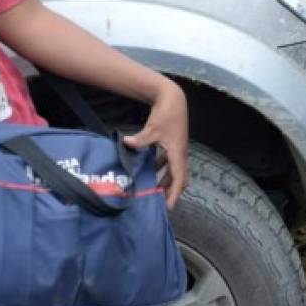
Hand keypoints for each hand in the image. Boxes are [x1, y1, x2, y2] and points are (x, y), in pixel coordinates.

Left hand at [122, 82, 188, 208]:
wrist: (173, 99)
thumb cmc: (166, 114)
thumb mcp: (152, 129)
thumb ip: (140, 140)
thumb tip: (126, 143)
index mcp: (178, 153)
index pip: (179, 179)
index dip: (174, 194)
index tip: (169, 206)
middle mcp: (180, 154)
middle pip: (179, 178)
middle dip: (172, 191)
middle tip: (162, 202)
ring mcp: (177, 149)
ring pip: (174, 170)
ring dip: (166, 180)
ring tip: (155, 190)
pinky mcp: (173, 145)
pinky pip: (168, 161)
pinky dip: (161, 168)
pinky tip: (150, 170)